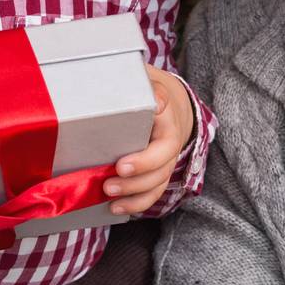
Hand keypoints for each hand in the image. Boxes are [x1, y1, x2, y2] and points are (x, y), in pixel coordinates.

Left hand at [105, 66, 193, 215]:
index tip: (124, 161)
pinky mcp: (159, 173)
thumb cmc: (149, 88)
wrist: (174, 103)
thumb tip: (151, 98)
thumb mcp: (144, 76)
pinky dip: (137, 203)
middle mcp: (170, 140)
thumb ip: (140, 80)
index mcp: (166, 115)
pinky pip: (153, 193)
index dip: (147, 149)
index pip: (164, 133)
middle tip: (113, 175)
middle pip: (162, 162)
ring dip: (136, 193)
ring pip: (159, 181)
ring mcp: (166, 159)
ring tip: (110, 195)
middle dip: (139, 173)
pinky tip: (117, 208)